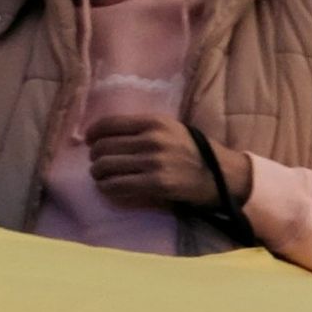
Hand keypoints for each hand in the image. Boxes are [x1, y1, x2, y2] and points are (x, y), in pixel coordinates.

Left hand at [85, 109, 238, 214]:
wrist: (221, 176)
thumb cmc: (193, 152)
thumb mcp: (171, 129)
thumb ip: (143, 129)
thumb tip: (103, 135)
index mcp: (156, 122)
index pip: (109, 124)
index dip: (92, 134)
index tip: (90, 142)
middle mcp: (153, 140)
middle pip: (102, 148)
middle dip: (95, 158)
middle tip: (100, 164)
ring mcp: (154, 162)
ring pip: (104, 167)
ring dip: (99, 174)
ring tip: (104, 177)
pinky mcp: (156, 183)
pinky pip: (115, 186)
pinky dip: (107, 188)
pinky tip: (112, 188)